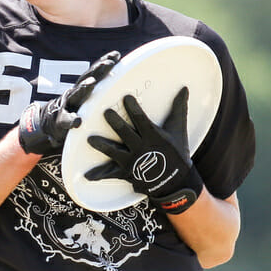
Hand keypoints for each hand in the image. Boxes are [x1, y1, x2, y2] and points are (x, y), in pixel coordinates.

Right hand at [18, 51, 120, 155]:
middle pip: (87, 78)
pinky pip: (66, 120)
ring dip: (84, 88)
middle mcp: (76, 93)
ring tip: (92, 82)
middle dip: (98, 70)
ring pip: (76, 94)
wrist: (53, 123)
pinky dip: (71, 120)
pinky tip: (77, 121)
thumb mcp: (89, 96)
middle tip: (109, 64)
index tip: (116, 55)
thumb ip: (102, 87)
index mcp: (84, 87)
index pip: (95, 72)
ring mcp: (67, 105)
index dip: (104, 62)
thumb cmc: (77, 109)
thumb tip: (120, 75)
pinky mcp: (61, 120)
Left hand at [85, 87, 203, 213]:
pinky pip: (111, 174)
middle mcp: (141, 148)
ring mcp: (132, 162)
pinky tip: (86, 175)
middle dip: (116, 123)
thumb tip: (184, 88)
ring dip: (102, 146)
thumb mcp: (178, 129)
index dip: (134, 109)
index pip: (142, 120)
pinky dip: (98, 175)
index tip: (126, 97)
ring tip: (90, 139)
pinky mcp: (126, 173)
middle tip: (106, 112)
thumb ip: (178, 108)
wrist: (176, 182)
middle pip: (126, 134)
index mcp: (153, 136)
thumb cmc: (176, 152)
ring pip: (115, 152)